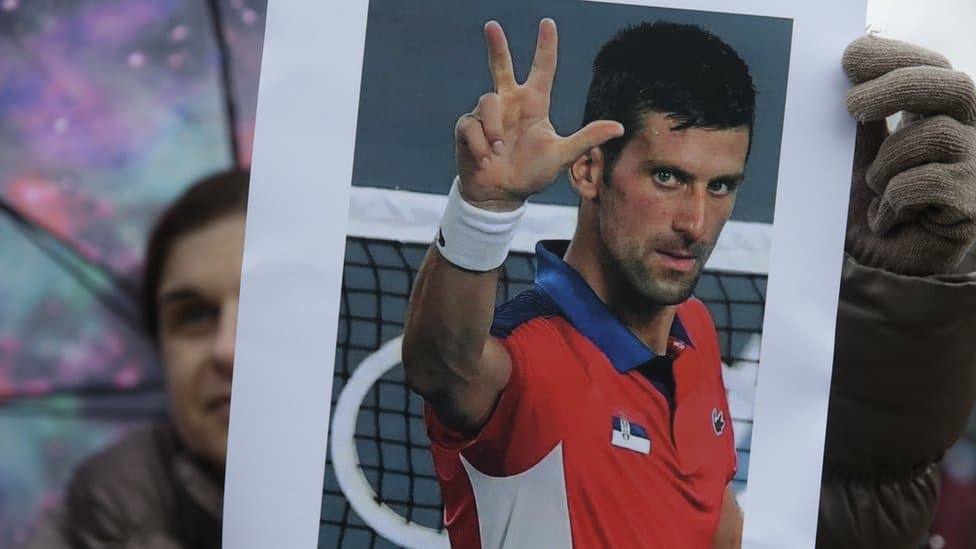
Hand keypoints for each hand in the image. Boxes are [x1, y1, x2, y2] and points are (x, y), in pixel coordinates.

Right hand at [454, 18, 623, 210]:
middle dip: (497, 46)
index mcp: (533, 105)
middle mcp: (510, 104)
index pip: (542, 69)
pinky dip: (480, 144)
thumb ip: (587, 139)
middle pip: (502, 66)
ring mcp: (487, 114)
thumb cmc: (532, 174)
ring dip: (493, 131)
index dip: (545, 46)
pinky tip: (486, 158)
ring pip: (487, 102)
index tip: (548, 23)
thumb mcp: (561, 156)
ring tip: (499, 152)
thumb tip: (619, 127)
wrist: (501, 194)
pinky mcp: (468, 126)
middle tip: (492, 25)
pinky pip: (472, 125)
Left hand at [843, 34, 975, 274]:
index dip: (896, 56)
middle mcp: (968, 132)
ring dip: (888, 163)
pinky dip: (895, 199)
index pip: (932, 67)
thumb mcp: (859, 152)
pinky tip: (888, 216)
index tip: (850, 58)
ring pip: (936, 135)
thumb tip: (851, 68)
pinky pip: (929, 182)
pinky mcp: (972, 203)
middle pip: (952, 86)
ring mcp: (975, 165)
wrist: (879, 259)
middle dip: (897, 87)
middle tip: (851, 105)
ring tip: (876, 190)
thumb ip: (863, 117)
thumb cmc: (871, 200)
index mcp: (940, 111)